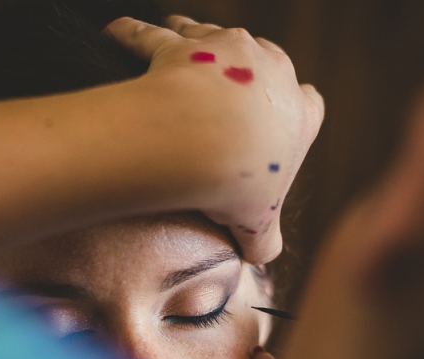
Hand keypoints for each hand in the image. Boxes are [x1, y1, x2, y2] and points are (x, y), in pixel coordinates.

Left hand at [106, 16, 323, 264]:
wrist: (207, 143)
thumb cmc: (240, 184)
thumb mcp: (258, 223)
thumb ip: (262, 239)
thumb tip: (261, 260)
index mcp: (301, 111)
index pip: (308, 103)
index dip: (292, 112)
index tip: (273, 123)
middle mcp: (271, 69)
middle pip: (265, 57)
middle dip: (248, 68)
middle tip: (226, 84)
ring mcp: (227, 50)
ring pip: (211, 33)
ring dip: (194, 35)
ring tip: (176, 38)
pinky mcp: (183, 47)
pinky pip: (151, 35)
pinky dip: (131, 35)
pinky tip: (114, 36)